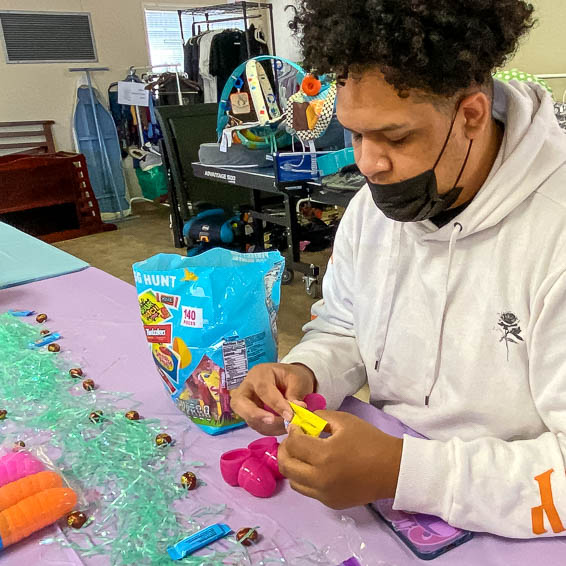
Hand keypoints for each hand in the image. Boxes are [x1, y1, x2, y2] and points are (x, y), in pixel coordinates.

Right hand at [230, 363, 315, 435]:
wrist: (288, 380)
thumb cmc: (291, 377)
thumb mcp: (297, 379)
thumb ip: (295, 394)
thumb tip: (297, 409)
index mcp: (259, 373)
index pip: (263, 389)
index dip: (275, 404)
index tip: (290, 415)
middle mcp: (247, 387)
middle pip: (239, 403)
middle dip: (256, 415)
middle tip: (273, 421)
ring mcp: (246, 402)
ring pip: (248, 418)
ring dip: (268, 426)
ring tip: (286, 425)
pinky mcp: (250, 414)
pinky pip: (256, 425)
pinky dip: (270, 430)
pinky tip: (282, 427)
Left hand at [278, 411, 402, 509]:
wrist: (393, 469)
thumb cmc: (370, 441)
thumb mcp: (344, 420)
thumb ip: (319, 417)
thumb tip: (301, 422)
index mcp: (324, 455)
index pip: (293, 444)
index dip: (293, 432)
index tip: (299, 427)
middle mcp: (320, 478)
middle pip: (286, 465)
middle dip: (285, 449)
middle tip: (293, 440)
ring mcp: (324, 494)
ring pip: (293, 481)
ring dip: (293, 465)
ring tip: (303, 454)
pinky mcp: (330, 503)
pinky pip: (307, 490)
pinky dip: (305, 478)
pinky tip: (315, 467)